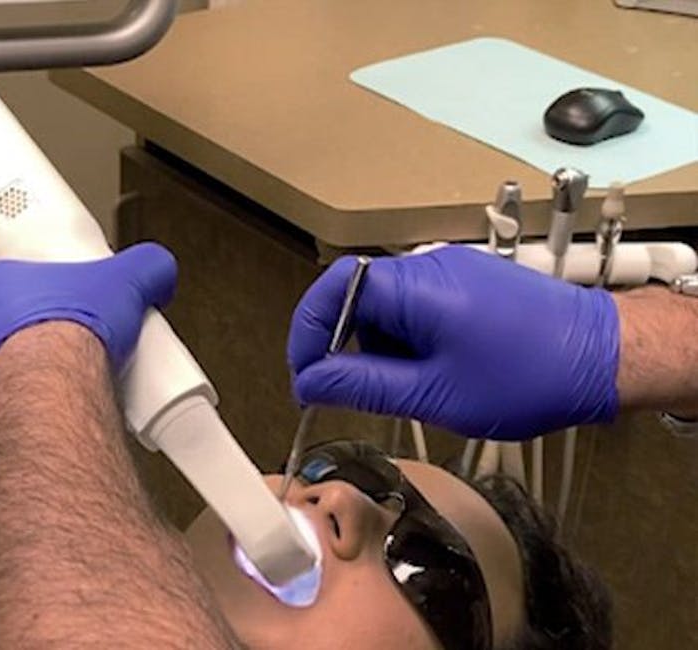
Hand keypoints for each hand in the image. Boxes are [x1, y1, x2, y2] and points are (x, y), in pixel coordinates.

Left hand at [0, 242, 176, 457]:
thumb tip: (156, 268)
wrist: (44, 396)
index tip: (69, 314)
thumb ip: (143, 269)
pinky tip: (36, 418)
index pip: (18, 285)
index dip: (48, 302)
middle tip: (68, 354)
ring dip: (15, 380)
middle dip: (32, 342)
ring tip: (57, 390)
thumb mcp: (125, 283)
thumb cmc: (64, 338)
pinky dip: (4, 415)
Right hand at [287, 246, 619, 439]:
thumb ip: (362, 385)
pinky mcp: (468, 284)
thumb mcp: (433, 393)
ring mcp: (451, 272)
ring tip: (412, 387)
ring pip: (385, 307)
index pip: (335, 288)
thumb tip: (311, 381)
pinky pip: (415, 307)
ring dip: (380, 348)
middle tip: (350, 389)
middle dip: (345, 346)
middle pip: (356, 297)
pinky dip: (409, 342)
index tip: (306, 372)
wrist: (605, 358)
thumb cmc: (531, 375)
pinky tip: (434, 373)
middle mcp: (429, 267)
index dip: (309, 329)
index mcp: (416, 287)